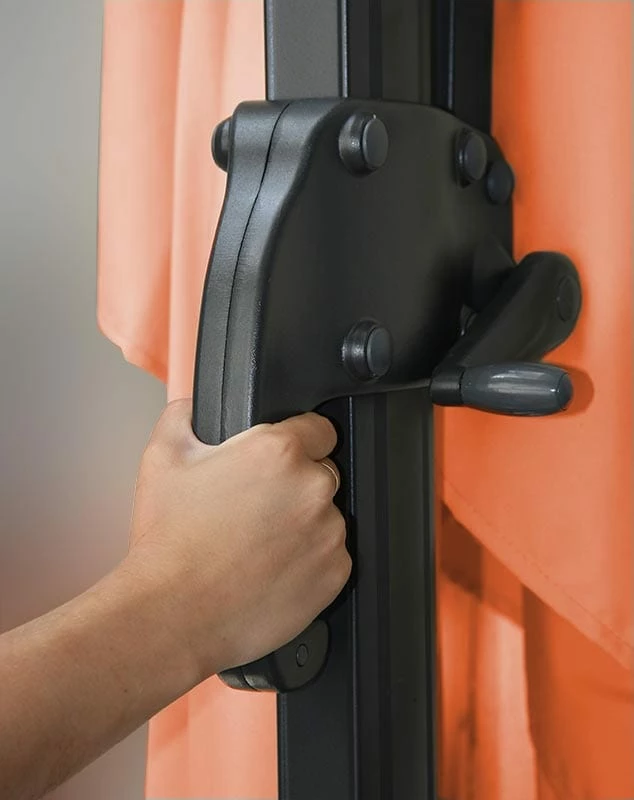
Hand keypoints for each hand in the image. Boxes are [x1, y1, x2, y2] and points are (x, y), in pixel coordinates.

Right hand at [124, 399, 350, 679]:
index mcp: (278, 451)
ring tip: (259, 543)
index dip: (298, 440)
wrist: (173, 614)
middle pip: (323, 472)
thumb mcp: (162, 459)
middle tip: (256, 507)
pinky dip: (310, 560)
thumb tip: (191, 407)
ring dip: (304, 524)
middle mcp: (312, 488)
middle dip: (296, 484)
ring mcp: (329, 533)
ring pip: (327, 516)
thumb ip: (182, 417)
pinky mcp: (334, 574)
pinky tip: (271, 568)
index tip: (281, 458)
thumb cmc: (170, 542)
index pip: (319, 428)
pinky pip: (332, 556)